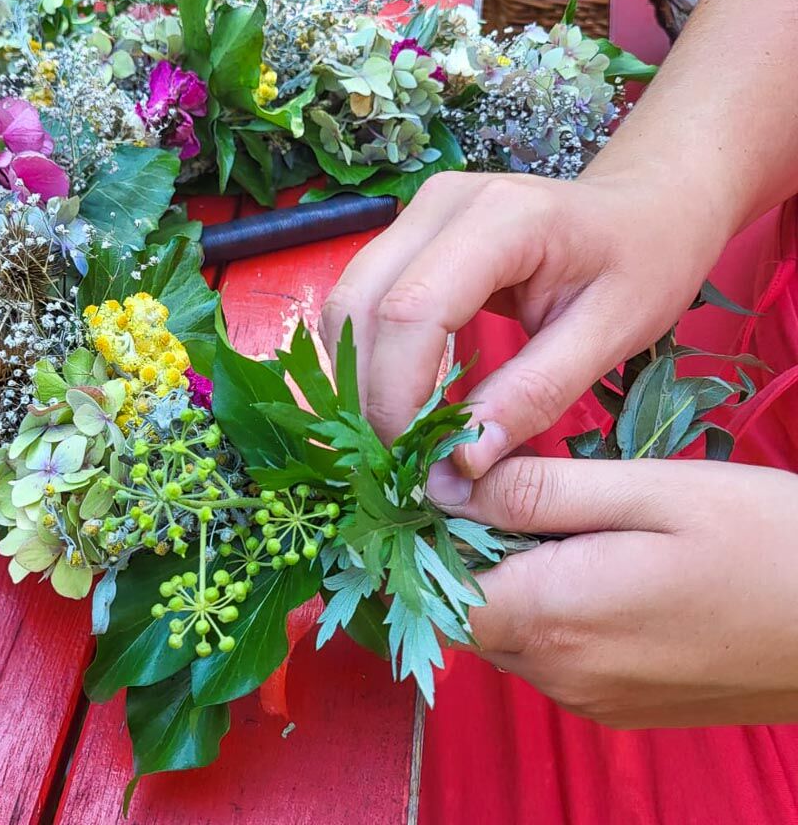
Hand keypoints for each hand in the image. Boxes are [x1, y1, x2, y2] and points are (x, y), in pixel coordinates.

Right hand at [320, 169, 730, 497]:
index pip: (413, 311)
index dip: (399, 394)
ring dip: (357, 378)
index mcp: (502, 217)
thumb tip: (460, 464)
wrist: (644, 206)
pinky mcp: (407, 233)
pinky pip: (361, 300)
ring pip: (347, 303)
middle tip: (399, 461)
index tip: (417, 463)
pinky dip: (366, 358)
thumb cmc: (644, 263)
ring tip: (395, 438)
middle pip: (362, 305)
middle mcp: (440, 203)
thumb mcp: (609, 336)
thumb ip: (534, 395)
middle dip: (368, 394)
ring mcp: (417, 213)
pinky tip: (395, 399)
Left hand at [459, 455, 797, 727]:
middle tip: (516, 489)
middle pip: (468, 611)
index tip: (449, 487)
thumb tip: (439, 484)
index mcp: (557, 618)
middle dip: (470, 551)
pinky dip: (549, 607)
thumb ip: (534, 491)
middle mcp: (561, 674)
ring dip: (512, 578)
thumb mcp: (646, 490)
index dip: (428, 538)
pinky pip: (549, 653)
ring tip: (566, 521)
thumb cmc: (760, 540)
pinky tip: (597, 565)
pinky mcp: (618, 704)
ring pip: (506, 631)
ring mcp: (591, 698)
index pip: (437, 591)